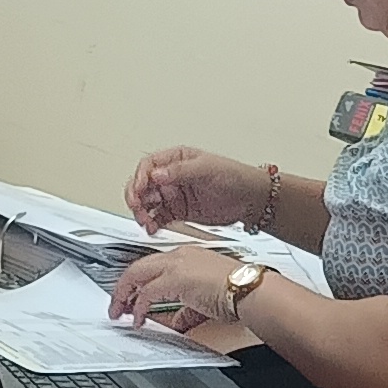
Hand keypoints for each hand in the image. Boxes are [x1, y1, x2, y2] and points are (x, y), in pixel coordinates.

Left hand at [106, 242, 244, 336]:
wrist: (249, 289)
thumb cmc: (237, 291)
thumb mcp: (203, 301)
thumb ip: (184, 311)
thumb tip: (173, 322)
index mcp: (186, 256)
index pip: (153, 266)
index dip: (139, 283)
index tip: (131, 297)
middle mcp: (178, 256)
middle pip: (138, 267)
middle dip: (123, 287)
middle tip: (116, 304)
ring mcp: (176, 264)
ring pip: (137, 275)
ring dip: (124, 295)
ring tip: (118, 311)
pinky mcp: (175, 278)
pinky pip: (147, 293)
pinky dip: (139, 307)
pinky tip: (138, 319)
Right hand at [126, 143, 262, 229]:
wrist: (251, 200)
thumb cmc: (234, 176)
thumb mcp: (207, 169)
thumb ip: (180, 171)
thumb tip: (157, 174)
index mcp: (176, 159)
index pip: (148, 166)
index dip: (140, 178)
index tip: (139, 190)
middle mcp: (171, 176)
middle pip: (143, 185)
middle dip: (136, 197)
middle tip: (138, 208)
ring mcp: (174, 195)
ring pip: (147, 203)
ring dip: (142, 212)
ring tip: (145, 221)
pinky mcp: (178, 212)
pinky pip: (158, 217)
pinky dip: (151, 223)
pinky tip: (152, 228)